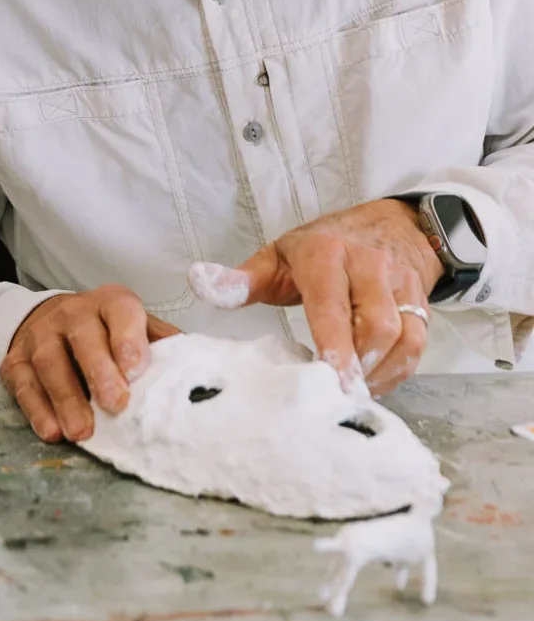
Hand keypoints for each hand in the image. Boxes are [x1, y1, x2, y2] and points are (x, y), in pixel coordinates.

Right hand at [0, 286, 181, 442]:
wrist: (52, 321)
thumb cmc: (108, 334)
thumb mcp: (139, 330)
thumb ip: (164, 347)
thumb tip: (202, 376)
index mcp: (110, 303)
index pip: (120, 312)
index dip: (128, 339)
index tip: (136, 371)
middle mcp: (72, 313)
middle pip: (82, 336)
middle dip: (97, 370)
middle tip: (114, 404)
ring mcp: (39, 335)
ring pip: (48, 361)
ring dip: (66, 397)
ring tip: (82, 431)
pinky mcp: (14, 360)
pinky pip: (23, 384)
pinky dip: (36, 409)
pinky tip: (51, 430)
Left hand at [189, 198, 443, 396]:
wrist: (389, 225)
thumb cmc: (322, 247)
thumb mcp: (277, 256)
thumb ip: (241, 279)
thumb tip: (199, 282)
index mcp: (326, 256)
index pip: (331, 306)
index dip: (333, 346)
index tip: (328, 380)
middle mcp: (369, 267)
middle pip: (375, 326)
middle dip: (359, 367)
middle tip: (336, 396)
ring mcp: (400, 284)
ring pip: (403, 337)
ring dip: (380, 373)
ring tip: (352, 393)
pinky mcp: (421, 302)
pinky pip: (418, 343)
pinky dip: (399, 370)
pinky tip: (374, 383)